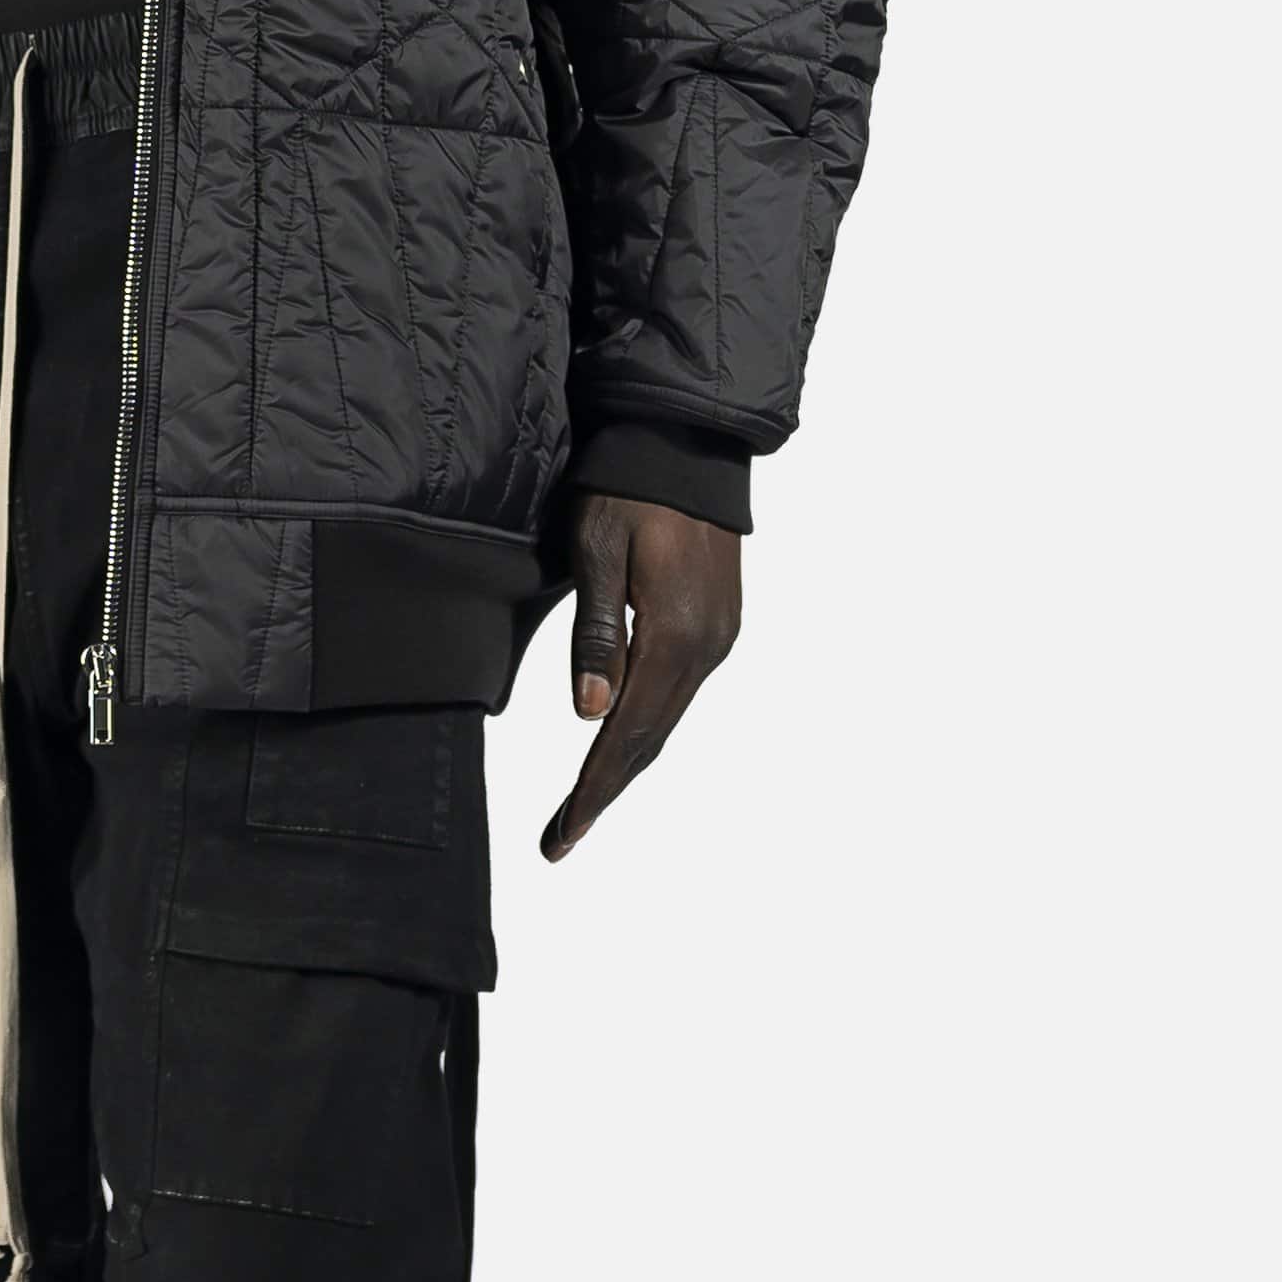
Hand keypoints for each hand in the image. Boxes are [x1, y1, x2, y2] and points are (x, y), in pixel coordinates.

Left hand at [540, 492, 740, 861]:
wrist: (688, 443)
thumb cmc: (629, 490)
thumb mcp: (597, 553)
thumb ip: (596, 635)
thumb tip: (591, 714)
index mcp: (675, 636)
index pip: (628, 734)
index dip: (594, 790)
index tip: (563, 836)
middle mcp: (707, 647)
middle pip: (651, 739)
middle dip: (604, 791)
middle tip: (561, 838)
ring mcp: (720, 637)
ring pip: (667, 719)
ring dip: (625, 762)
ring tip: (583, 802)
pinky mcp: (720, 624)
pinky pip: (679, 692)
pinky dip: (647, 726)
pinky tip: (620, 740)